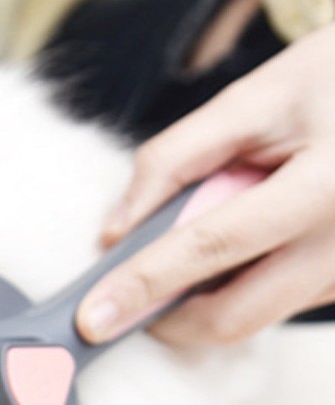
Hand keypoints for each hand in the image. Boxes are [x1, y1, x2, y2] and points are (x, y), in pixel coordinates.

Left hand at [76, 22, 334, 346]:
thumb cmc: (332, 84)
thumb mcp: (254, 99)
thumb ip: (174, 161)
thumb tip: (113, 233)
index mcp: (323, 186)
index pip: (210, 248)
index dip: (143, 286)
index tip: (93, 319)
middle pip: (231, 317)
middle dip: (166, 317)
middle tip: (127, 295)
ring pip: (253, 319)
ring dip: (205, 299)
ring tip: (203, 240)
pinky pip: (276, 307)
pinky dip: (239, 288)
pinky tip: (243, 245)